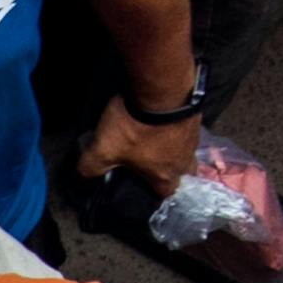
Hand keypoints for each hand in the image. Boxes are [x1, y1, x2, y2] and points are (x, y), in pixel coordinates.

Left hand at [80, 94, 203, 194]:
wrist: (162, 90)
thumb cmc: (136, 126)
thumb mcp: (103, 149)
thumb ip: (91, 166)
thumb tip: (85, 172)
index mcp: (164, 175)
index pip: (165, 192)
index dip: (154, 189)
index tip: (142, 181)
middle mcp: (184, 159)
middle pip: (182, 172)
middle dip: (171, 169)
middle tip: (153, 159)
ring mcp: (194, 137)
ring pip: (186, 149)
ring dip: (174, 146)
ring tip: (156, 137)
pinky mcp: (196, 116)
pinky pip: (187, 128)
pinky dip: (177, 126)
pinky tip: (163, 118)